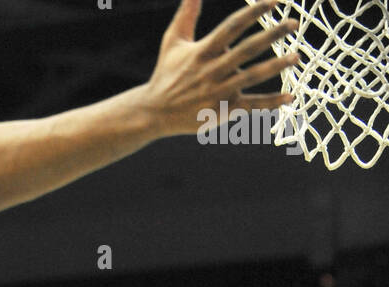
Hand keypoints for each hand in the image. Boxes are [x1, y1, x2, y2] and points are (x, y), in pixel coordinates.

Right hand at [143, 0, 299, 137]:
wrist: (154, 112)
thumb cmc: (166, 73)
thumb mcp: (173, 41)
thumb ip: (187, 14)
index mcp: (202, 51)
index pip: (232, 26)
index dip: (254, 12)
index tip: (274, 1)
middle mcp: (212, 70)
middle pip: (247, 50)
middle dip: (271, 35)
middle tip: (293, 24)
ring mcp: (218, 92)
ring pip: (252, 77)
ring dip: (275, 66)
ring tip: (296, 57)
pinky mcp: (222, 111)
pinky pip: (251, 105)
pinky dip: (271, 102)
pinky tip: (290, 96)